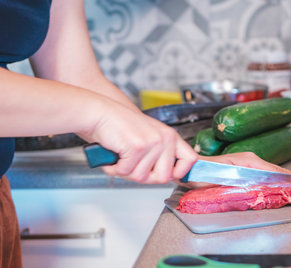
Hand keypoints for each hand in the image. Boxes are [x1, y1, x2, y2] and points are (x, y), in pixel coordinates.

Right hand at [79, 100, 197, 183]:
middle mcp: (165, 138)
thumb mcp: (149, 138)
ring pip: (141, 177)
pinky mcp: (137, 147)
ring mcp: (152, 142)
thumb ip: (161, 155)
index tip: (169, 176)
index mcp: (171, 136)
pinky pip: (125, 172)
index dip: (180, 173)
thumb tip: (171, 176)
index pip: (190, 160)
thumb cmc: (120, 127)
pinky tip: (114, 154)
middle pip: (163, 177)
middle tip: (132, 164)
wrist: (99, 113)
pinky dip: (114, 168)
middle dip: (143, 176)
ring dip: (125, 171)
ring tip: (121, 155)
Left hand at [181, 152, 290, 188]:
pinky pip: (270, 174)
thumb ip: (243, 179)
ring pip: (277, 172)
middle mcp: (253, 160)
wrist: (193, 169)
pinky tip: (290, 183)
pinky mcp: (249, 167)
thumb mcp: (223, 177)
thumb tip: (264, 181)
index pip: (279, 172)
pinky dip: (282, 179)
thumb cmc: (205, 173)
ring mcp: (252, 163)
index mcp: (250, 161)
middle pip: (282, 171)